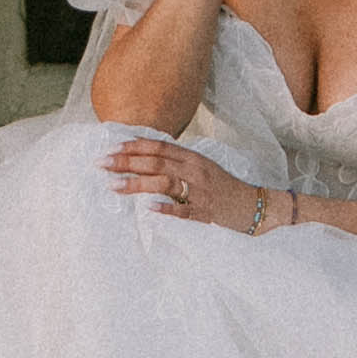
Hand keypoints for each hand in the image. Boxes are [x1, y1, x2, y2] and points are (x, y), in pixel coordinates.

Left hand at [106, 135, 269, 236]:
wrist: (254, 204)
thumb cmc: (223, 186)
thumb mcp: (201, 167)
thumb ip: (177, 162)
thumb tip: (146, 158)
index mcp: (193, 157)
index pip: (159, 146)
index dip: (134, 145)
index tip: (112, 147)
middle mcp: (195, 170)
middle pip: (156, 162)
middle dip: (126, 162)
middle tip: (102, 163)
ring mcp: (200, 191)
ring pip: (164, 182)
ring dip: (137, 183)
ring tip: (113, 185)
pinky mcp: (206, 212)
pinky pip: (184, 210)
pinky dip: (167, 208)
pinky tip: (148, 209)